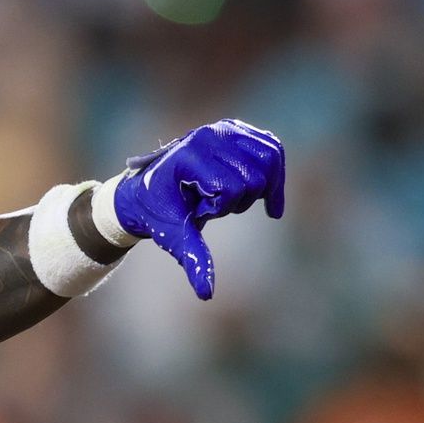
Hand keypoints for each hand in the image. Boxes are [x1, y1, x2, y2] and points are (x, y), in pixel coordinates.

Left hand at [110, 119, 285, 299]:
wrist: (147, 191)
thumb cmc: (159, 214)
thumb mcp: (175, 236)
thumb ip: (195, 259)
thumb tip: (207, 295)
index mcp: (189, 154)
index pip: (230, 189)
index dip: (218, 209)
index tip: (196, 209)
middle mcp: (209, 134)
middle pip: (254, 177)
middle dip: (237, 199)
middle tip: (208, 203)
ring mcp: (225, 127)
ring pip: (270, 161)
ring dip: (254, 187)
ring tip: (226, 195)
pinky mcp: (238, 129)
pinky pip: (274, 149)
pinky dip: (276, 175)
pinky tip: (271, 203)